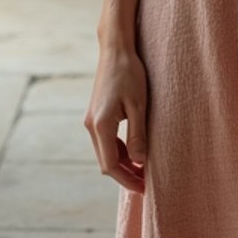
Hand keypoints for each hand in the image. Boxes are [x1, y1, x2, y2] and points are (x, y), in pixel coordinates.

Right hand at [84, 45, 148, 193]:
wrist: (116, 50)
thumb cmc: (129, 74)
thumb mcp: (138, 105)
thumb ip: (137, 134)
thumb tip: (140, 162)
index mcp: (100, 125)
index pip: (111, 165)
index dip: (127, 179)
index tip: (144, 188)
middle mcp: (91, 126)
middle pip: (106, 162)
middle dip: (125, 175)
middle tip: (146, 183)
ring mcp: (91, 120)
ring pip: (105, 152)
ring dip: (123, 163)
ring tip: (143, 170)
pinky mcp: (96, 115)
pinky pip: (106, 141)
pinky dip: (119, 151)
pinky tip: (134, 152)